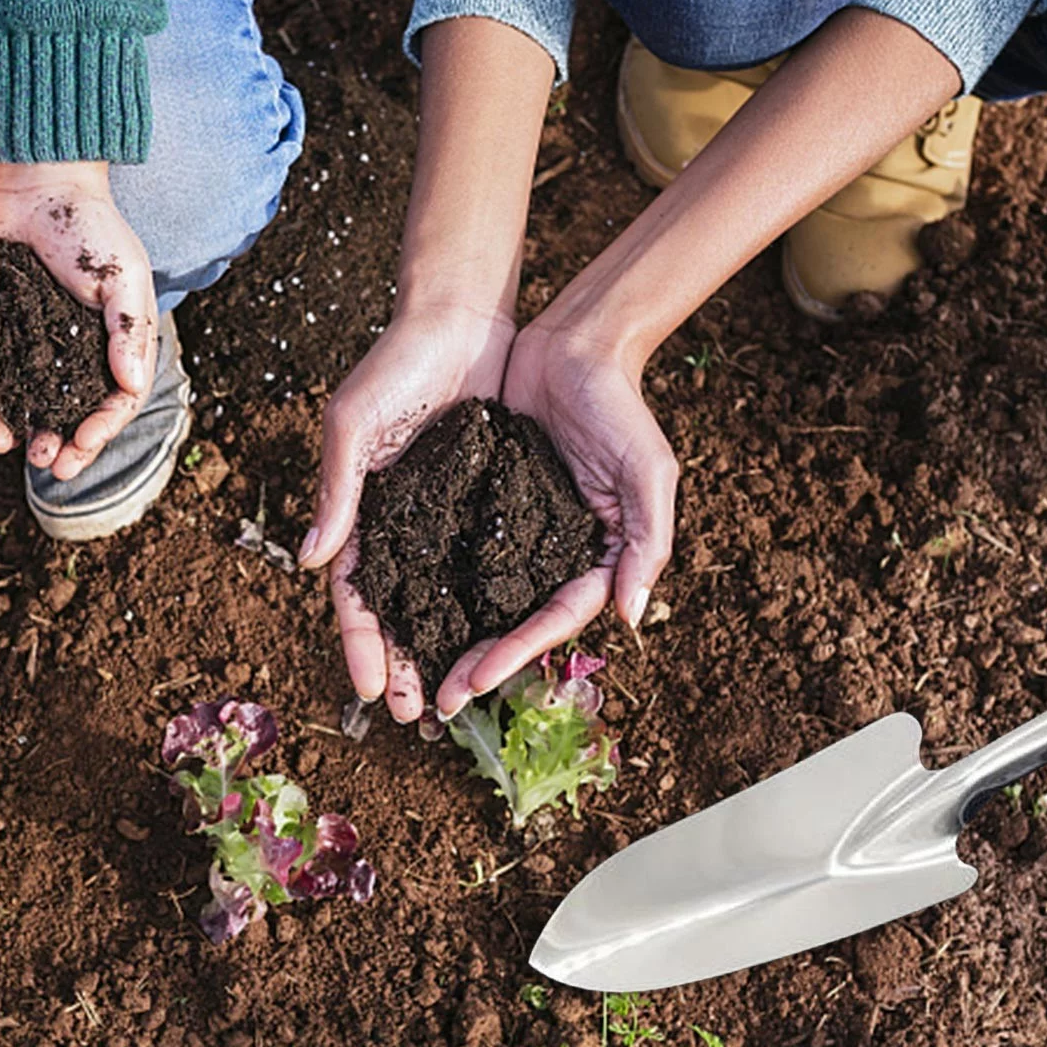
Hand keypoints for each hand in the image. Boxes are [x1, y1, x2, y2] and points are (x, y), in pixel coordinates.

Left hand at [0, 162, 157, 479]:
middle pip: (86, 409)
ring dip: (41, 428)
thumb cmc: (91, 227)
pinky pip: (15, 370)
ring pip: (49, 398)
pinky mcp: (16, 325)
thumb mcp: (122, 278)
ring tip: (25, 449)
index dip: (103, 430)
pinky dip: (11, 396)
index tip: (79, 449)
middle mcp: (91, 347)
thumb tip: (131, 386)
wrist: (41, 184)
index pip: (121, 399)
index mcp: (124, 340)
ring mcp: (53, 339)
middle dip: (72, 442)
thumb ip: (129, 330)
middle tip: (52, 465)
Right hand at [300, 305, 516, 721]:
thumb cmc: (396, 364)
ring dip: (448, 648)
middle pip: (401, 611)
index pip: (356, 594)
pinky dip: (489, 606)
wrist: (463, 319)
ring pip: (445, 599)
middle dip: (406, 664)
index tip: (370, 691)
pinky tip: (502, 641)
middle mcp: (403, 525)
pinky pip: (487, 566)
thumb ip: (339, 491)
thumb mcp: (356, 424)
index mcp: (362, 512)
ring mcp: (446, 519)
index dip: (361, 643)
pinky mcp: (489, 504)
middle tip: (420, 715)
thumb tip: (312, 563)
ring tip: (461, 693)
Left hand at [433, 317, 678, 718]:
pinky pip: (452, 551)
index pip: (556, 618)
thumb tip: (631, 617)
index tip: (476, 681)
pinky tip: (396, 607)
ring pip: (479, 597)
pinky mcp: (480, 500)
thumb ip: (647, 543)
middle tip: (437, 702)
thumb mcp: (649, 473)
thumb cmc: (621, 406)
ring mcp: (515, 529)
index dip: (518, 653)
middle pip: (514, 621)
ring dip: (449, 636)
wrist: (574, 344)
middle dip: (477, 663)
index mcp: (595, 556)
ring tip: (412, 673)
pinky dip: (430, 582)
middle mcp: (554, 551)